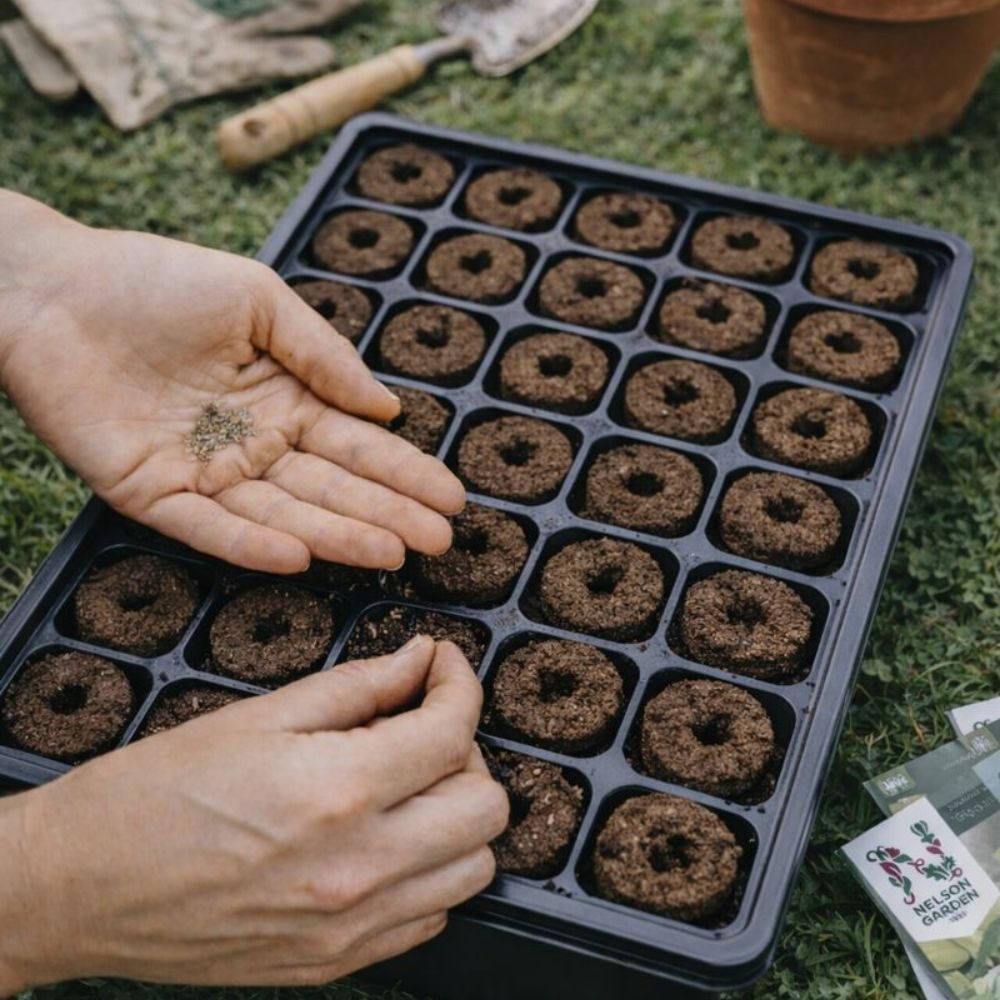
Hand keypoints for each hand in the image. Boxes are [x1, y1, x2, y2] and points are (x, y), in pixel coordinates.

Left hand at [0, 191, 463, 573]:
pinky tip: (298, 556)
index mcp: (284, 399)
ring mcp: (205, 473)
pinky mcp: (152, 494)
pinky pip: (207, 527)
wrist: (50, 289)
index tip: (452, 500)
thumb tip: (388, 407)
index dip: (405, 472)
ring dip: (336, 535)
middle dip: (388, 513)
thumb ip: (322, 353)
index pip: (357, 444)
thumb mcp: (257, 299)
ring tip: (390, 553)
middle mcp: (253, 444)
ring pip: (281, 513)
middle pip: (331, 487)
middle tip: (440, 543)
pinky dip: (249, 545)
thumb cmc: (155, 280)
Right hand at [0, 636, 506, 990]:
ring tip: (408, 786)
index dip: (458, 682)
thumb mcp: (260, 715)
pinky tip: (387, 840)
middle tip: (422, 726)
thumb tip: (419, 660)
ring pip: (474, 867)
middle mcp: (359, 868)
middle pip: (486, 805)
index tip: (440, 665)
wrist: (79, 888)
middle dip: (467, 749)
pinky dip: (430, 870)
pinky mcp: (337, 962)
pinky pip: (431, 915)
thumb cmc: (155, 792)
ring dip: (458, 815)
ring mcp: (352, 927)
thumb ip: (358, 685)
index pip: (453, 730)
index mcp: (338, 791)